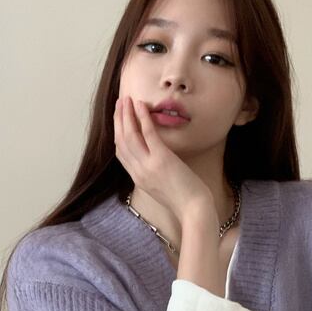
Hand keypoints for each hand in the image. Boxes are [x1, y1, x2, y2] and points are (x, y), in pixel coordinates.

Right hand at [114, 94, 212, 225]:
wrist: (194, 210)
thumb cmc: (184, 201)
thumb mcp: (162, 188)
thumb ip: (154, 173)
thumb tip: (155, 159)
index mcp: (138, 179)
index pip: (121, 153)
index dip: (118, 134)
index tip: (119, 119)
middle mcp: (138, 172)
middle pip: (121, 142)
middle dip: (118, 120)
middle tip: (119, 103)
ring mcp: (148, 166)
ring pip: (130, 136)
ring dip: (126, 115)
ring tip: (126, 100)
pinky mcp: (161, 160)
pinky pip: (148, 134)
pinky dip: (142, 118)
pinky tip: (141, 106)